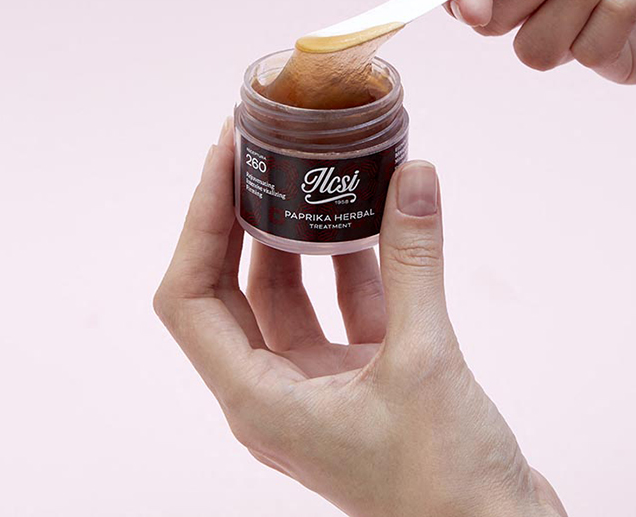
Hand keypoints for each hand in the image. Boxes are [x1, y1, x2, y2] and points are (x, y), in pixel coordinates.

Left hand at [154, 120, 565, 516]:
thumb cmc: (445, 485)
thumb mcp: (424, 359)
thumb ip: (414, 261)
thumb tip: (412, 177)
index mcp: (257, 398)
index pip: (191, 296)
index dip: (199, 221)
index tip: (225, 157)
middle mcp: (274, 391)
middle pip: (231, 288)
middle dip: (240, 218)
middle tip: (258, 152)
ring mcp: (317, 384)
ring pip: (289, 294)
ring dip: (299, 236)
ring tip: (311, 174)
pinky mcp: (361, 379)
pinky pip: (342, 306)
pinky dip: (353, 262)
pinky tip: (373, 219)